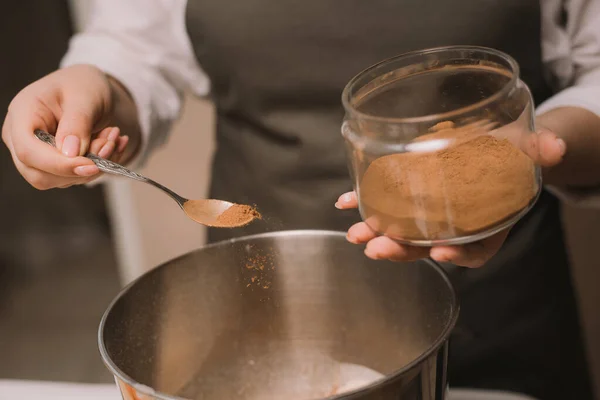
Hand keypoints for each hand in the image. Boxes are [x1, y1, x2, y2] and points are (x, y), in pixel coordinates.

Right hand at [2, 65, 128, 188]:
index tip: (92, 165)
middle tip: (109, 142)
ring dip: (95, 166)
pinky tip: (110, 144)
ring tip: (113, 137)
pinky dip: (98, 166)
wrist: (90, 89)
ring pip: (60, 180)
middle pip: (40, 174)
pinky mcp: (52, 165)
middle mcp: (21, 138)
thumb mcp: (85, 96)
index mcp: (22, 114)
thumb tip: (70, 154)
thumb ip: (77, 123)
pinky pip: (74, 177)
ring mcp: (35, 154)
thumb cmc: (83, 85)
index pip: (29, 151)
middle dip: (80, 168)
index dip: (59, 165)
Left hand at [336, 128, 565, 267]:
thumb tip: (555, 146)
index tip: (442, 252)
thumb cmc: (509, 155)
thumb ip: (540, 150)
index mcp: (486, 224)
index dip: (460, 254)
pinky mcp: (409, 197)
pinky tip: (343, 202)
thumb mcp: (528, 151)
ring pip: (402, 233)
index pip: (476, 249)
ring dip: (377, 234)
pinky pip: (385, 206)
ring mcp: (429, 214)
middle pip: (428, 247)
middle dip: (402, 251)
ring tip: (356, 233)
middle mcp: (454, 226)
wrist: (491, 147)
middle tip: (378, 249)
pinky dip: (363, 204)